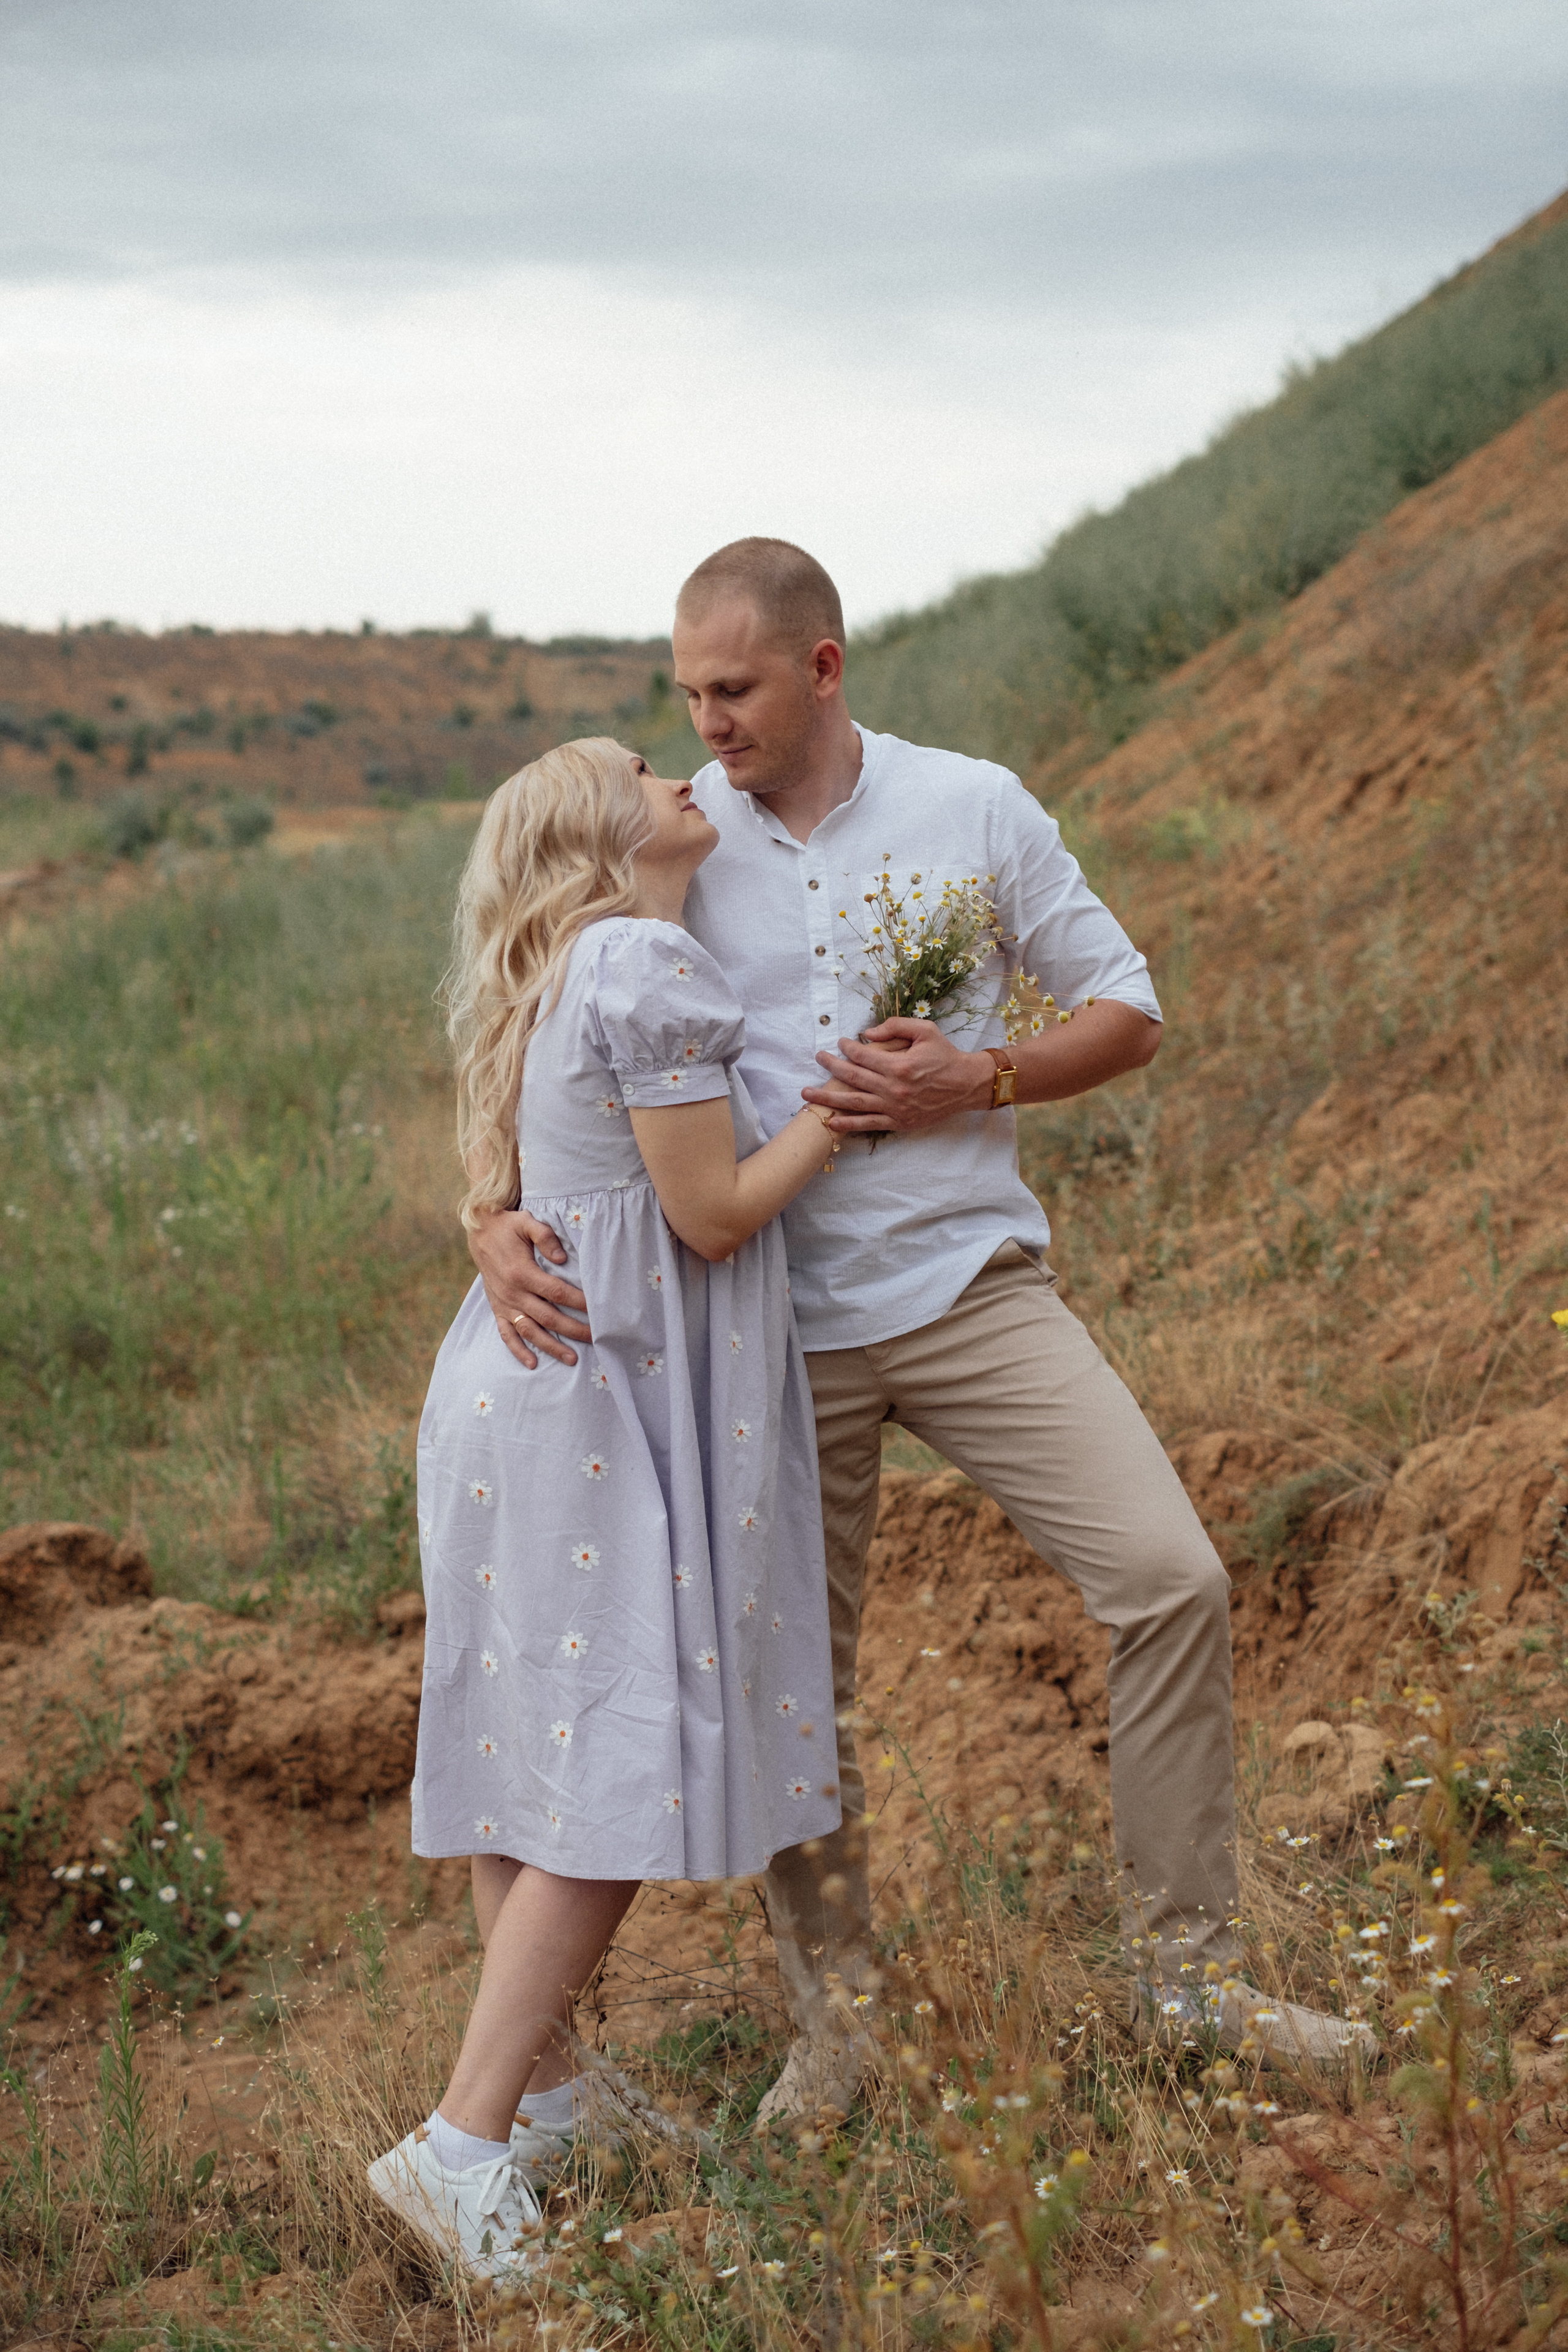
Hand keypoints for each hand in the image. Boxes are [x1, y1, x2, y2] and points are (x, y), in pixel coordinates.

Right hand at [468, 1209, 589, 1368]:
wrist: (479, 1231)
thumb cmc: (508, 1226)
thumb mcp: (526, 1222)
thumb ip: (545, 1236)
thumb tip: (562, 1258)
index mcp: (522, 1272)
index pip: (557, 1292)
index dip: (578, 1302)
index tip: (598, 1309)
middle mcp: (513, 1293)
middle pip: (548, 1317)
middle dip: (573, 1330)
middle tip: (596, 1339)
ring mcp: (505, 1304)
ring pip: (530, 1331)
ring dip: (550, 1347)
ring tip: (572, 1359)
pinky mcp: (497, 1309)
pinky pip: (506, 1334)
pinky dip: (518, 1350)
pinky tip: (532, 1363)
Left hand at [802, 1018, 991, 1134]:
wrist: (966, 1085)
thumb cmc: (945, 1055)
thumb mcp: (925, 1031)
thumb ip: (896, 1026)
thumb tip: (868, 1033)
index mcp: (899, 1065)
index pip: (863, 1055)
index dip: (847, 1047)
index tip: (840, 1042)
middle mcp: (893, 1088)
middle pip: (852, 1077)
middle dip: (830, 1067)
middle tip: (818, 1058)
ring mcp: (894, 1108)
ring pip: (853, 1103)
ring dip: (827, 1099)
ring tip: (806, 1095)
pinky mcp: (898, 1121)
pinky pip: (868, 1124)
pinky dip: (848, 1125)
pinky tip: (831, 1121)